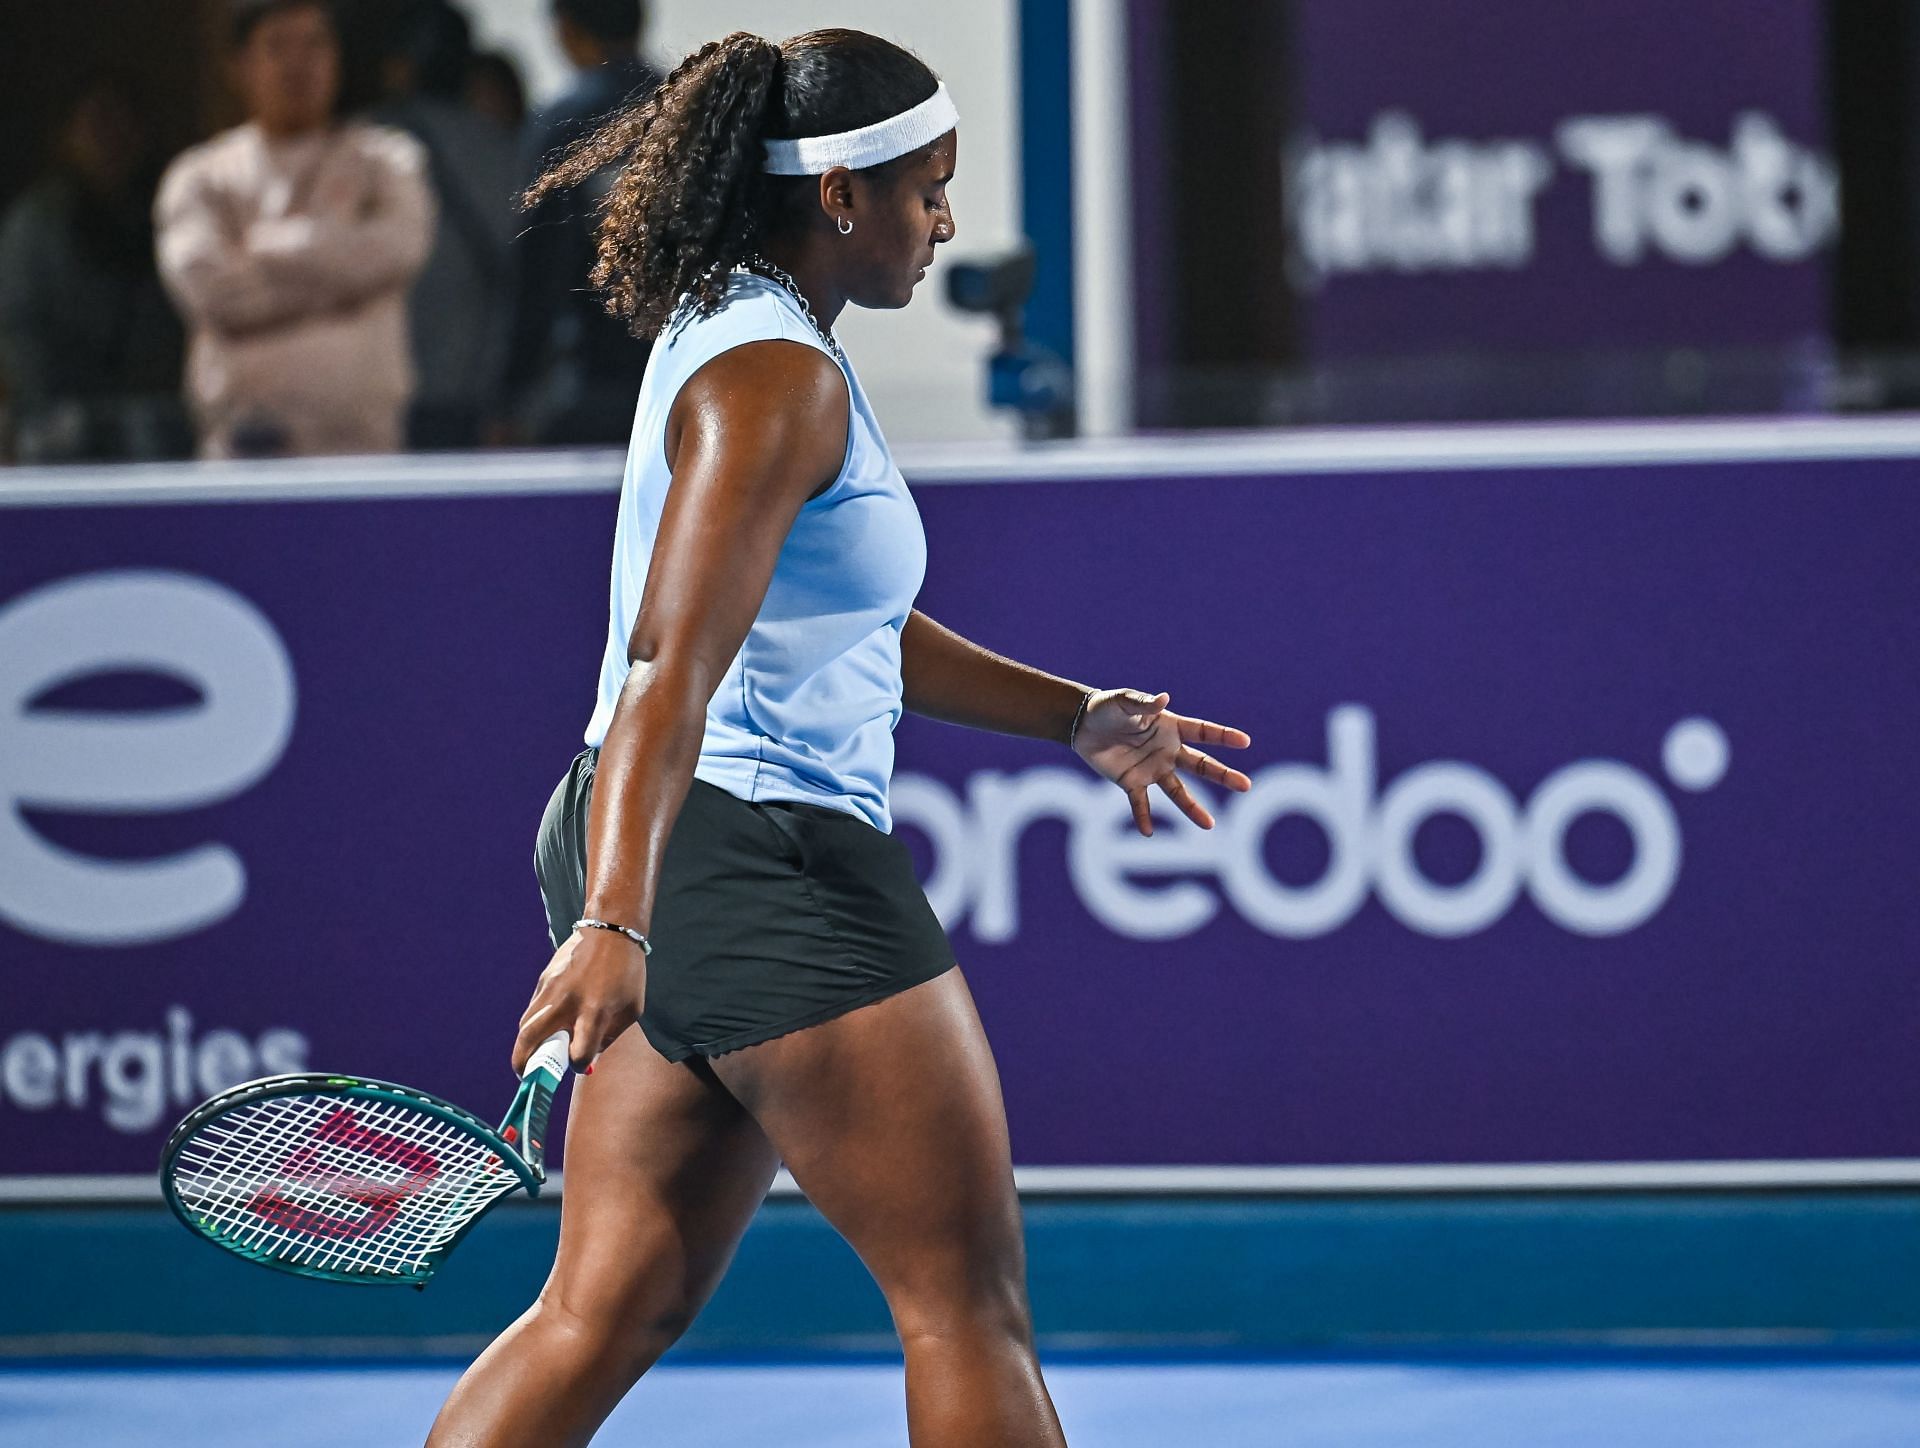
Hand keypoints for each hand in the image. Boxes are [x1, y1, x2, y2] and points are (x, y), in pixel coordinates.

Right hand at [511, 927, 647, 1074]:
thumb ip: (608, 1038)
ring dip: (525, 1045)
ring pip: (524, 1025)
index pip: (577, 1053)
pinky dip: (536, 1024)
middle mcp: (567, 1002)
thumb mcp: (630, 1009)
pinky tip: (548, 1026)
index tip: (580, 1062)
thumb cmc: (627, 974)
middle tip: (526, 1075)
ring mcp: (550, 990)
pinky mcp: (542, 981)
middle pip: (530, 1040)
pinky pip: (533, 1010)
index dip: (578, 1064)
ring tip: (534, 1055)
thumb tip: (586, 1062)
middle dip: (523, 1064)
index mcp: (595, 1011)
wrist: (611, 931)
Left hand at [1071, 688, 1251, 835]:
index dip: (1223, 736)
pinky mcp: (1132, 782)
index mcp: (1171, 727)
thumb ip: (1143, 703)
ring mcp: (1153, 769)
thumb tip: (1164, 699)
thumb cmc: (1107, 708)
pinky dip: (1143, 817)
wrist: (1083, 726)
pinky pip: (1140, 803)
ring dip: (1192, 808)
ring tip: (1210, 825)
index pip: (1203, 732)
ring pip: (1178, 792)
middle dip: (1222, 775)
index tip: (1244, 741)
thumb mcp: (1124, 701)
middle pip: (1201, 765)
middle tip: (1245, 786)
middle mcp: (1168, 751)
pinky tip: (1148, 832)